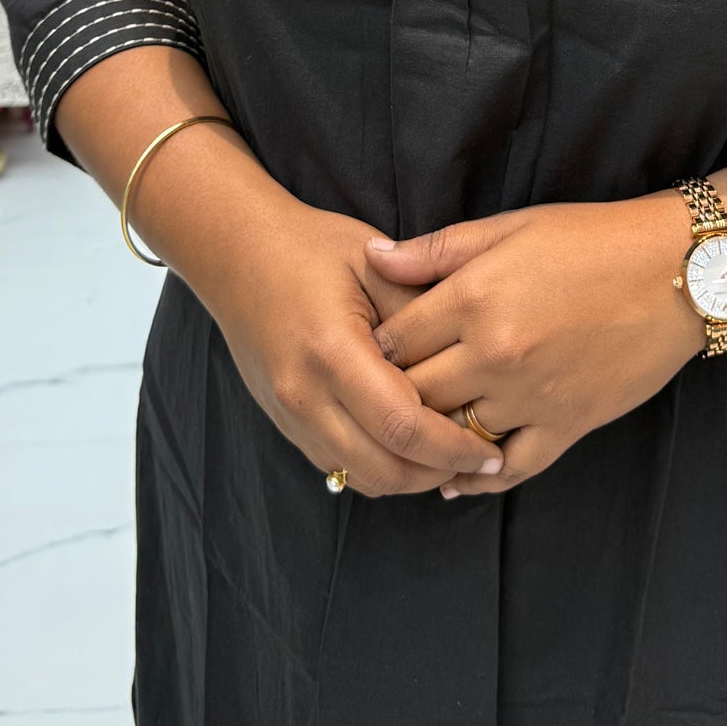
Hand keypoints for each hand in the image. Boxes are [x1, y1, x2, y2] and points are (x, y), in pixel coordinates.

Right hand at [179, 186, 506, 498]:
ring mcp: (290, 414)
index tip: (489, 450)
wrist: (237, 251)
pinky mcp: (285, 422)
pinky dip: (378, 467)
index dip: (452, 447)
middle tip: (479, 460)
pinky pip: (338, 466)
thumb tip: (469, 362)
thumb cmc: (311, 247)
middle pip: (384, 469)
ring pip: (360, 478)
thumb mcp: (376, 263)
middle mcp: (304, 394)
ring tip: (449, 456)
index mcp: (332, 351)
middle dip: (438, 473)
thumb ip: (423, 313)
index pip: (403, 426)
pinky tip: (408, 446)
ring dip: (409, 477)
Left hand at [367, 197, 698, 497]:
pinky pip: (509, 467)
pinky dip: (478, 478)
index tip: (370, 351)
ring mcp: (532, 396)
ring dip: (430, 436)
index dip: (374, 348)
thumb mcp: (510, 227)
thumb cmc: (592, 239)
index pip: (394, 340)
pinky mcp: (567, 425)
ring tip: (412, 434)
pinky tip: (457, 476)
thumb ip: (436, 249)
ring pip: (453, 434)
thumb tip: (372, 258)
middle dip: (392, 395)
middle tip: (381, 396)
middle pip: (413, 394)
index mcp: (475, 296)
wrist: (678, 272)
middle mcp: (496, 352)